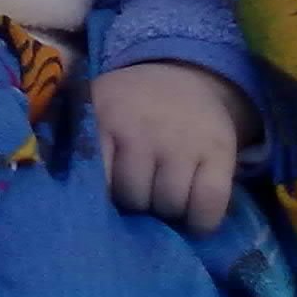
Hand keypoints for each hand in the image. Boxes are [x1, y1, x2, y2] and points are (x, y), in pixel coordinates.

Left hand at [91, 61, 256, 234]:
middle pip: (134, 198)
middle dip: (135, 203)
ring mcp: (183, 139)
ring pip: (169, 206)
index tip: (104, 194)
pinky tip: (192, 211)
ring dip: (167, 211)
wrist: (182, 74)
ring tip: (163, 194)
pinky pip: (207, 209)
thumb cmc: (131, 106)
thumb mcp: (96, 110)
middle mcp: (143, 126)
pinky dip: (199, 222)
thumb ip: (83, 148)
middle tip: (140, 190)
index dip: (99, 196)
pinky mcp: (219, 151)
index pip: (95, 178)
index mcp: (105, 114)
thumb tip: (78, 201)